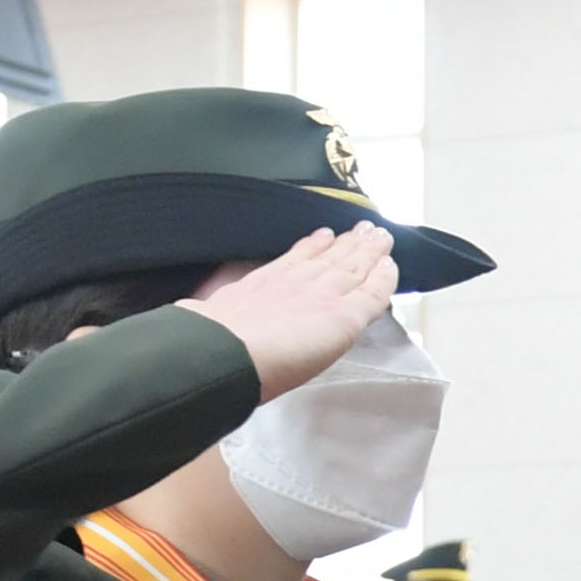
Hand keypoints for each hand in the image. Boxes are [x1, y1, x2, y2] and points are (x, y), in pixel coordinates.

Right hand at [175, 224, 399, 398]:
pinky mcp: (343, 316)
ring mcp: (320, 296)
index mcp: (260, 285)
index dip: (312, 246)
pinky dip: (384, 277)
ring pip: (354, 267)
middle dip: (348, 243)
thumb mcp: (202, 316)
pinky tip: (392, 265)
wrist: (221, 354)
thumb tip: (188, 310)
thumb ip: (207, 311)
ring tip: (379, 236)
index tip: (322, 235)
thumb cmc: (205, 345)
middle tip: (364, 227)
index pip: (295, 260)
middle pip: (329, 258)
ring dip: (369, 250)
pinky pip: (373, 292)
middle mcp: (294, 283)